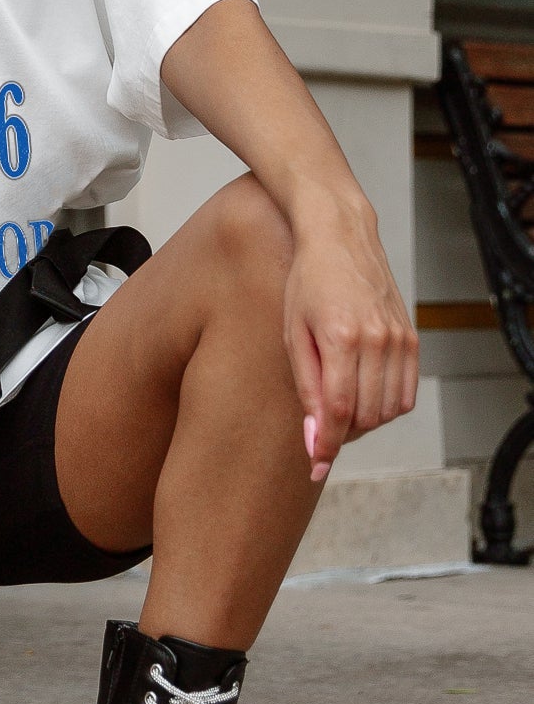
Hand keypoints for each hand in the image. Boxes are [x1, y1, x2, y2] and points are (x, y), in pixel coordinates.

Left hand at [282, 198, 418, 478]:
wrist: (340, 238)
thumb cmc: (307, 282)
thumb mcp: (293, 334)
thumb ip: (307, 388)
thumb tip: (317, 439)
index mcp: (340, 336)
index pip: (340, 410)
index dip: (327, 445)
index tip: (315, 465)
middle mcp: (376, 339)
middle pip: (367, 416)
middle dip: (342, 434)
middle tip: (321, 430)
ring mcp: (398, 338)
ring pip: (389, 410)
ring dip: (364, 422)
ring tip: (339, 409)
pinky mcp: (411, 338)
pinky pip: (405, 393)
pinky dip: (386, 406)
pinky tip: (363, 396)